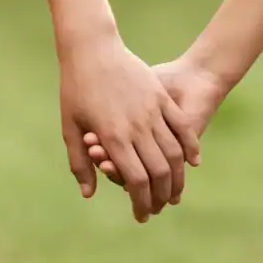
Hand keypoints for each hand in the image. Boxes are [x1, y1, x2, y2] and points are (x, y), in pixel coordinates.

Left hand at [60, 37, 200, 222]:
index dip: (141, 202)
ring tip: (174, 192)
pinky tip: (192, 163)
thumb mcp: (70, 127)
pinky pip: (182, 128)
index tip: (141, 214)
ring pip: (174, 153)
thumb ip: (80, 163)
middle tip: (158, 209)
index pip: (135, 180)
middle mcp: (136, 127)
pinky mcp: (161, 98)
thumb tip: (89, 194)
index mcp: (113, 137)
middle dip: (160, 196)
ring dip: (177, 177)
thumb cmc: (76, 89)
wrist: (93, 48)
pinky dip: (190, 148)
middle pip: (159, 172)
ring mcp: (152, 111)